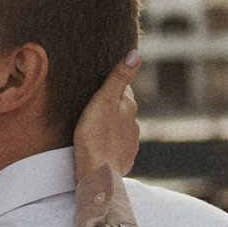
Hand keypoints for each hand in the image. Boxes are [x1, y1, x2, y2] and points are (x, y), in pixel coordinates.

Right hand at [72, 49, 141, 183]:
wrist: (98, 173)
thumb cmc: (95, 135)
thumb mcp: (103, 100)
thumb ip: (118, 77)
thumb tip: (135, 54)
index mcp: (129, 106)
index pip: (122, 90)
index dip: (110, 89)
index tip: (98, 90)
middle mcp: (134, 123)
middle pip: (122, 110)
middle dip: (111, 109)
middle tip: (92, 111)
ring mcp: (131, 143)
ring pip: (121, 130)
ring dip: (111, 129)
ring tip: (93, 132)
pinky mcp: (125, 159)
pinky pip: (118, 149)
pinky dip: (111, 147)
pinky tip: (99, 149)